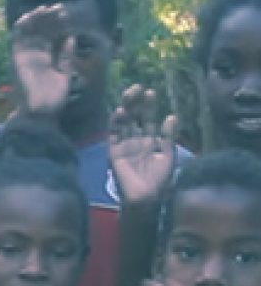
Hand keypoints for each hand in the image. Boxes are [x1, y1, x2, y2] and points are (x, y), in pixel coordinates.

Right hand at [11, 5, 73, 115]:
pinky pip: (16, 36)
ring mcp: (24, 54)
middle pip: (39, 30)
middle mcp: (34, 54)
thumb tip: (71, 36)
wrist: (41, 111)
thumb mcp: (66, 73)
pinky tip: (34, 15)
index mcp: (46, 57)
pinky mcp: (16, 56)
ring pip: (27, 29)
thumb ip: (67, 56)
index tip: (68, 15)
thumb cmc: (54, 97)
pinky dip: (22, 24)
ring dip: (35, 17)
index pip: (51, 35)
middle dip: (48, 18)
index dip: (58, 24)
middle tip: (60, 8)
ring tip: (48, 9)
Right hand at [109, 85, 176, 206]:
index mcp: (149, 141)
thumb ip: (168, 137)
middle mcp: (135, 140)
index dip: (148, 106)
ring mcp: (123, 145)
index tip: (151, 92)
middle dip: (135, 102)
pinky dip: (115, 123)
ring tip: (129, 94)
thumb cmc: (159, 181)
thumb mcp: (168, 156)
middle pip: (133, 117)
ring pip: (123, 122)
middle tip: (137, 87)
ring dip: (125, 108)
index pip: (147, 119)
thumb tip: (172, 116)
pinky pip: (113, 135)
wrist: (146, 199)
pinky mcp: (114, 152)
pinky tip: (120, 111)